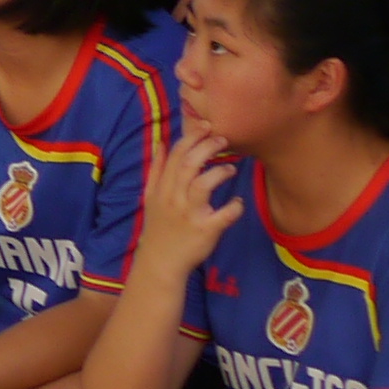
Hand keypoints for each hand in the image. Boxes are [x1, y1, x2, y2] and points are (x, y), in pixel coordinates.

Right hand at [139, 123, 242, 273]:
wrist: (161, 261)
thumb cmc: (159, 227)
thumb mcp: (151, 197)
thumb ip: (156, 169)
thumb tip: (161, 144)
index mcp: (162, 188)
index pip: (176, 154)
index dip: (192, 137)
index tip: (206, 126)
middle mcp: (174, 198)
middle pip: (190, 164)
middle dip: (208, 147)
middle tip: (223, 140)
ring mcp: (189, 214)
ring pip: (203, 184)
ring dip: (220, 171)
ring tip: (230, 168)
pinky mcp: (205, 230)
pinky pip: (224, 215)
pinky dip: (234, 207)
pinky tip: (237, 203)